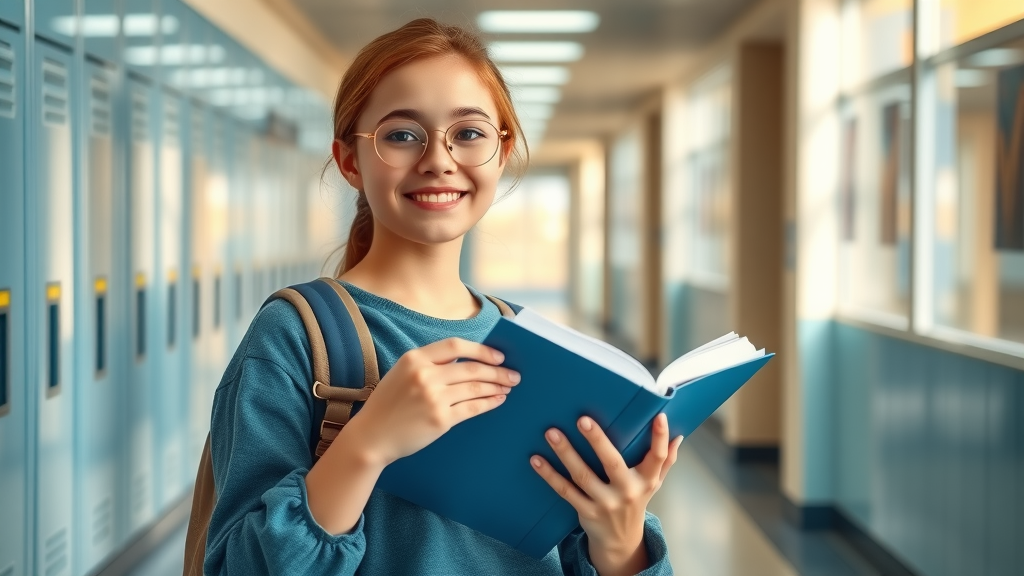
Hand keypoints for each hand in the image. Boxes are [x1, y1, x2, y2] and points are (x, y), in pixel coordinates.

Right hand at [352, 338, 520, 464]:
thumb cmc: (387, 405)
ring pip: (475, 388)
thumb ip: (429, 364)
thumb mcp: (402, 374)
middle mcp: (425, 375)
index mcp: (414, 358)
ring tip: (508, 387)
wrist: (372, 436)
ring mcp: (433, 398)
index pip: (455, 346)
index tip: (497, 356)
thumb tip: (466, 361)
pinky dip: (489, 403)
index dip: (481, 350)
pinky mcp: (440, 419)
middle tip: (513, 375)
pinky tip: (497, 400)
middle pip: (471, 368)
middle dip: (497, 371)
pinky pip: (472, 408)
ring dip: (496, 386)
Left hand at [530, 413, 681, 575]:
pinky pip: (565, 491)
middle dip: (598, 441)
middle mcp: (627, 491)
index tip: (660, 416)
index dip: (661, 438)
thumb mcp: (654, 483)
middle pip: (613, 463)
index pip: (658, 458)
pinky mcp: (586, 511)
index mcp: (647, 480)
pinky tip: (537, 460)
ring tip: (552, 433)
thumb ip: (665, 461)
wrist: (621, 540)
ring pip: (583, 476)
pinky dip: (550, 475)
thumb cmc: (636, 501)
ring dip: (566, 453)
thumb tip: (678, 436)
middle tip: (583, 419)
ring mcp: (605, 503)